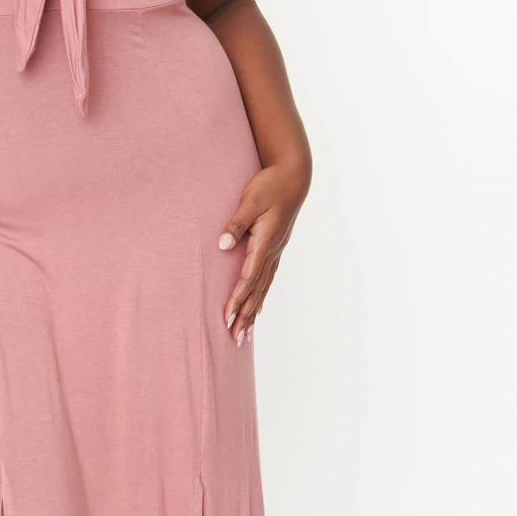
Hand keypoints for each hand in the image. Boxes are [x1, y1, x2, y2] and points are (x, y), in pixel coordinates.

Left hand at [217, 158, 308, 341]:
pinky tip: (258, 309)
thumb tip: (222, 244)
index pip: (248, 278)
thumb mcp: (251, 200)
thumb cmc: (270, 185)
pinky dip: (261, 297)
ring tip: (245, 334)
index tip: (227, 317)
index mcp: (265, 243)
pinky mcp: (276, 248)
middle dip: (245, 316)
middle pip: (257, 291)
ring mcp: (276, 252)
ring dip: (253, 312)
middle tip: (235, 339)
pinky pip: (267, 280)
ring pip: (263, 289)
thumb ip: (236, 222)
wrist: (294, 176)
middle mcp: (273, 252)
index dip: (237, 299)